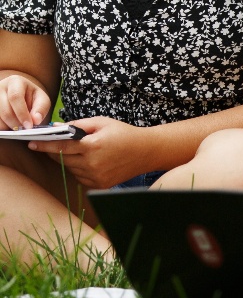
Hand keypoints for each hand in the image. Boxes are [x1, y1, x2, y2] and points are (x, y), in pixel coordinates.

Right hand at [0, 74, 50, 129]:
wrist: (20, 95)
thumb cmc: (31, 96)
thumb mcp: (41, 98)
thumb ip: (41, 108)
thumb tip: (36, 120)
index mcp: (15, 81)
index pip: (15, 97)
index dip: (22, 113)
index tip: (29, 125)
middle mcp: (0, 88)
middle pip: (5, 110)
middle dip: (15, 123)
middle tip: (24, 130)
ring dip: (8, 126)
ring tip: (18, 128)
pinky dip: (3, 127)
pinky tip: (10, 127)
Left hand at [29, 116, 149, 188]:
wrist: (145, 151)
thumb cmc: (124, 133)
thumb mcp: (102, 122)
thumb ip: (79, 124)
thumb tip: (58, 128)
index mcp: (92, 145)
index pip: (60, 147)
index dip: (44, 145)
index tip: (31, 143)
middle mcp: (92, 164)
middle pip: (62, 160)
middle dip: (54, 152)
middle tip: (49, 145)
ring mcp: (95, 177)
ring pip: (70, 169)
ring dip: (68, 160)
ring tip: (78, 151)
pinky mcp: (98, 185)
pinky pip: (80, 177)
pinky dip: (79, 168)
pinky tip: (89, 160)